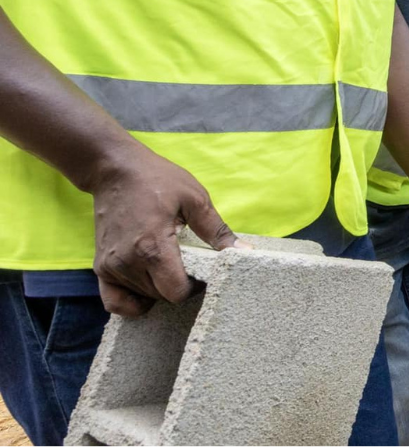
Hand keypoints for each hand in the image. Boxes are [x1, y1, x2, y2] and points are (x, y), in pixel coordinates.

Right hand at [90, 146, 237, 316]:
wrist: (116, 171)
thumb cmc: (158, 180)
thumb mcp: (194, 199)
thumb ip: (217, 230)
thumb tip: (243, 251)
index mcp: (153, 246)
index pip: (176, 291)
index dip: (195, 287)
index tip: (203, 272)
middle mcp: (128, 262)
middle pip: (162, 296)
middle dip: (180, 286)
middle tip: (189, 265)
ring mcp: (111, 266)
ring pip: (143, 297)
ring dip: (160, 289)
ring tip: (169, 263)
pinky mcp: (101, 267)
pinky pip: (114, 302)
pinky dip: (132, 302)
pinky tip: (147, 288)